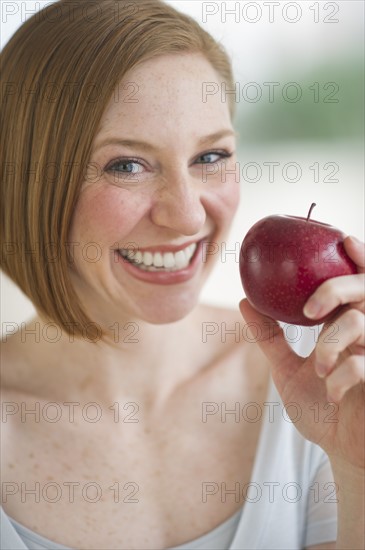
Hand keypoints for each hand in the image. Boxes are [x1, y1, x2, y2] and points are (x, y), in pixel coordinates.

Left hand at [239, 235, 364, 469]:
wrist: (339, 449)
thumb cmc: (320, 408)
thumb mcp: (286, 370)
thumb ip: (270, 336)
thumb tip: (245, 301)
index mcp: (347, 325)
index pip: (358, 283)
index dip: (359, 258)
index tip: (342, 239)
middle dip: (338, 288)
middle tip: (310, 308)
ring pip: (361, 323)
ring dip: (331, 344)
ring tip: (319, 368)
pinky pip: (363, 364)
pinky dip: (341, 377)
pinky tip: (333, 392)